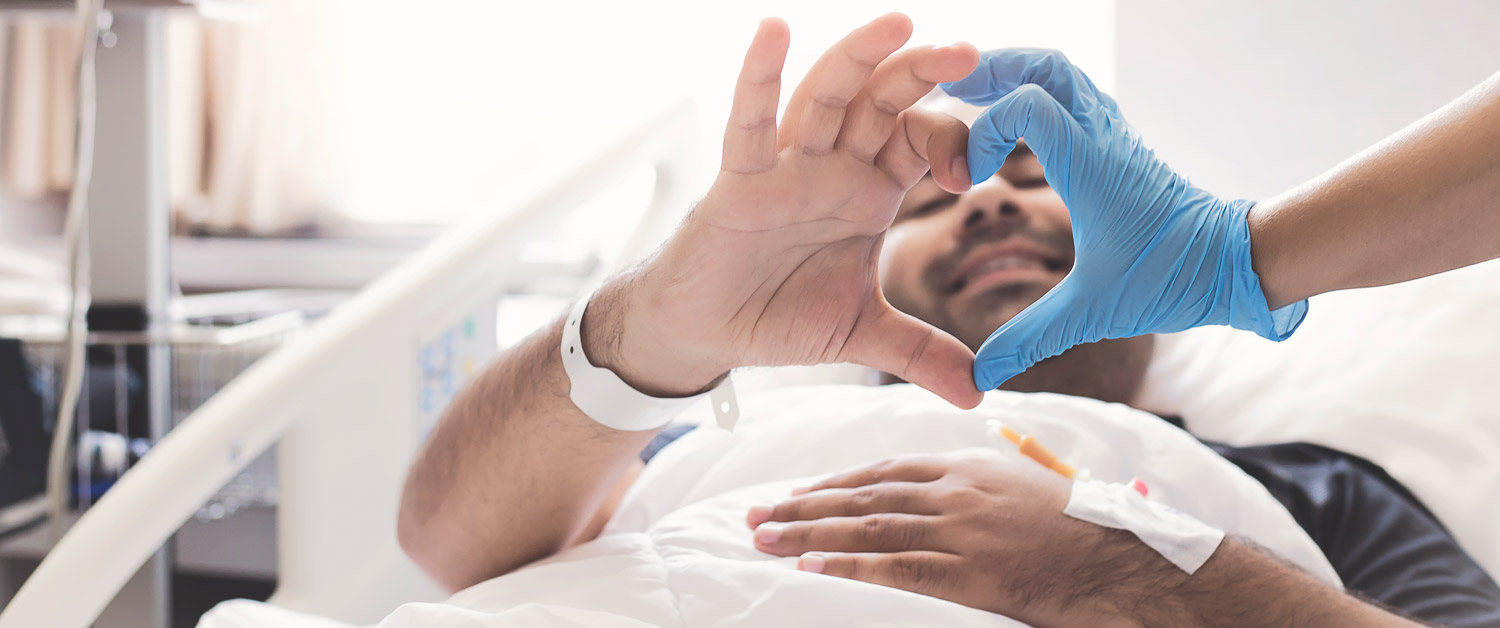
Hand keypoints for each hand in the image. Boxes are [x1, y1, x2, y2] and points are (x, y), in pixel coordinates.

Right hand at [588, 15, 983, 407]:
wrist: (707, 335)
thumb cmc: (777, 313)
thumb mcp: (861, 334)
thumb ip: (920, 353)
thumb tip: (978, 393)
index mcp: (869, 190)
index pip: (920, 141)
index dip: (952, 142)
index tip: (974, 174)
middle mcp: (832, 167)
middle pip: (882, 102)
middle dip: (922, 73)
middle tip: (966, 52)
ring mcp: (786, 167)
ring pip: (825, 97)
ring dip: (859, 57)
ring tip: (897, 22)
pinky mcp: (738, 181)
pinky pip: (749, 124)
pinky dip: (757, 78)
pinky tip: (773, 32)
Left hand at [745, 450, 1174, 627]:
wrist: (1130, 557)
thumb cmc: (1087, 529)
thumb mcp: (1030, 490)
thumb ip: (985, 486)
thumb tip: (955, 490)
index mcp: (969, 468)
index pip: (885, 471)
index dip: (835, 484)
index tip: (799, 492)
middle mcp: (956, 491)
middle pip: (863, 497)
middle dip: (805, 506)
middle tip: (757, 514)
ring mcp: (960, 529)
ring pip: (868, 529)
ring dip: (808, 534)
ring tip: (763, 539)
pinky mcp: (969, 569)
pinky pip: (896, 566)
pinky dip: (848, 566)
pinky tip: (810, 567)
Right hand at [940, 49, 1307, 389]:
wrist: (1237, 262)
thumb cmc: (1172, 278)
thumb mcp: (1093, 312)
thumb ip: (1029, 338)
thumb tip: (979, 379)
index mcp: (1090, 164)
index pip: (1026, 104)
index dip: (983, 129)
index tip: (969, 177)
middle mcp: (1102, 137)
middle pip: (1046, 66)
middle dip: (994, 69)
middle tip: (952, 92)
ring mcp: (1114, 135)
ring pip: (1063, 73)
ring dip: (1017, 75)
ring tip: (974, 95)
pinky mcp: (1120, 144)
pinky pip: (1076, 96)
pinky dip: (1040, 94)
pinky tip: (1017, 123)